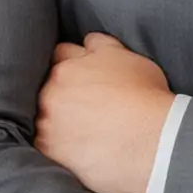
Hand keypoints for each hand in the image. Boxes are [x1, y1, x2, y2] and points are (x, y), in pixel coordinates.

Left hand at [34, 33, 174, 192]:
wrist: (151, 140)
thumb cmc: (146, 97)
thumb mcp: (128, 57)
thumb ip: (102, 47)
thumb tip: (89, 43)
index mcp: (69, 64)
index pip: (59, 54)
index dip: (71, 63)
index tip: (80, 75)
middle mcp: (53, 89)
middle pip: (47, 85)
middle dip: (60, 91)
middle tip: (80, 105)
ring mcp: (48, 119)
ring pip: (42, 115)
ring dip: (54, 120)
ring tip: (77, 132)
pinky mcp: (49, 149)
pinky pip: (43, 144)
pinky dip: (54, 146)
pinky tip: (72, 150)